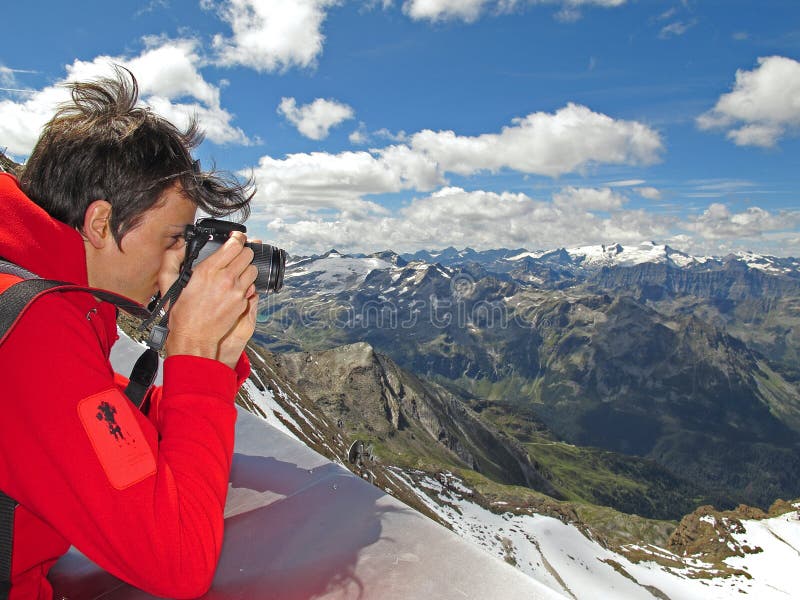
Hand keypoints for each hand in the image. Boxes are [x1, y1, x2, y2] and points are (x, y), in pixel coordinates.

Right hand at [164, 232, 257, 363]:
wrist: (194, 337)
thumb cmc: (181, 313)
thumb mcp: (168, 283)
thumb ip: (171, 260)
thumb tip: (179, 245)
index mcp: (208, 270)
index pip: (234, 244)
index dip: (237, 238)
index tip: (236, 237)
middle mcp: (226, 278)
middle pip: (248, 254)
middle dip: (243, 252)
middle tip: (236, 255)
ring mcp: (237, 291)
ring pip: (253, 269)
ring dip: (247, 268)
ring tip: (236, 272)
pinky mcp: (243, 302)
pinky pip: (251, 286)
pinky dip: (246, 284)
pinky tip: (234, 288)